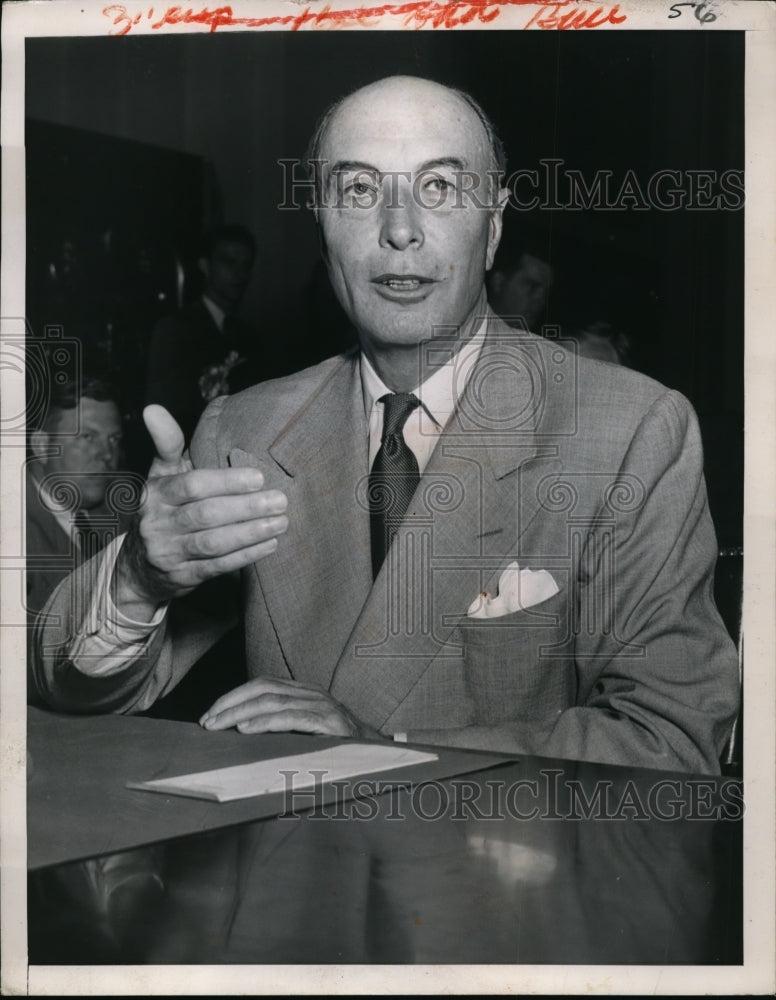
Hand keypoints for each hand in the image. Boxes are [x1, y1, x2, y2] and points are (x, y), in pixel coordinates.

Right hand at [117, 405, 287, 615]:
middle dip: (246, 507)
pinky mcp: (182, 578)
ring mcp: (168, 553)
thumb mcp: (159, 476)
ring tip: (281, 522)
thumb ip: (166, 443)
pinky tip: (270, 544)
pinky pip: (218, 567)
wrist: (137, 568)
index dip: (226, 481)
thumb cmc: (161, 510)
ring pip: (213, 542)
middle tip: (280, 500)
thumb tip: (153, 408)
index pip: (192, 485)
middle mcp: (157, 523)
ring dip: (251, 532)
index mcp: (155, 493)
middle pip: (206, 514)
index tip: (258, 477)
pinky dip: (246, 556)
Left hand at [199, 677, 381, 738]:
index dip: (233, 697)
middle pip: (263, 689)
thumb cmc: (339, 751)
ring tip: (220, 726)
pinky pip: (292, 717)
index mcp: (306, 693)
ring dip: (240, 713)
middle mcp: (313, 694)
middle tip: (208, 722)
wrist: (381, 757)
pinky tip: (247, 730)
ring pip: (273, 701)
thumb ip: (283, 727)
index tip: (211, 714)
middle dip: (230, 704)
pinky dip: (266, 722)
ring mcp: (323, 706)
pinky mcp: (330, 723)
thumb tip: (240, 732)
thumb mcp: (308, 734)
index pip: (262, 684)